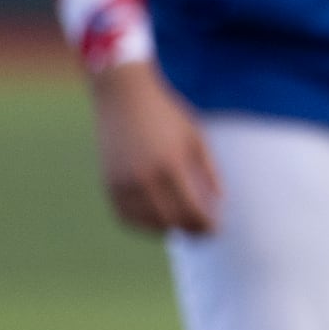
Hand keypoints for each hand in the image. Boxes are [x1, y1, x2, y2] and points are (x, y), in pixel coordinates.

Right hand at [90, 60, 222, 235]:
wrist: (124, 96)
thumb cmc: (166, 114)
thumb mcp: (196, 136)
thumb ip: (210, 169)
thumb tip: (220, 200)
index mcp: (170, 164)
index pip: (191, 208)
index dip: (204, 224)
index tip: (215, 229)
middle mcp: (144, 176)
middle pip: (169, 220)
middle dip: (189, 230)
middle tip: (202, 234)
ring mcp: (122, 181)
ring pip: (146, 222)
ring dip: (166, 230)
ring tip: (182, 228)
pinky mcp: (108, 182)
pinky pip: (125, 215)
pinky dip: (142, 225)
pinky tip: (157, 223)